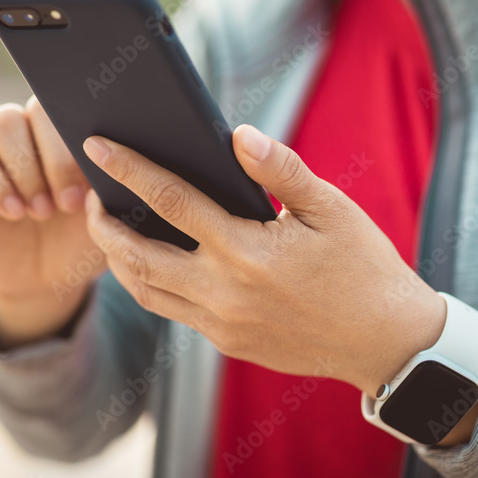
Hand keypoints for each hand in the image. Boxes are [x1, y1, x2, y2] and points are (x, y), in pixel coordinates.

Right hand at [0, 96, 105, 346]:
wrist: (44, 276)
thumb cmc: (81, 239)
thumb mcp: (105, 216)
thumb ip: (110, 182)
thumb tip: (117, 155)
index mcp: (71, 133)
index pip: (74, 106)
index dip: (81, 142)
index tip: (91, 187)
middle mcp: (34, 129)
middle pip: (38, 109)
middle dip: (57, 159)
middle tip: (69, 204)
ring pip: (4, 122)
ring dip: (27, 169)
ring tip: (43, 211)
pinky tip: (15, 212)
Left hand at [81, 124, 446, 393]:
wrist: (386, 341)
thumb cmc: (363, 267)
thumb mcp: (330, 209)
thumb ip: (280, 170)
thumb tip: (237, 135)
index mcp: (246, 251)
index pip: (170, 201)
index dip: (129, 169)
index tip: (98, 147)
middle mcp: (223, 292)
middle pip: (136, 255)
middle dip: (102, 224)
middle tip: (91, 197)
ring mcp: (221, 323)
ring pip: (145, 290)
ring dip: (118, 259)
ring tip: (110, 230)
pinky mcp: (226, 342)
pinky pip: (172, 311)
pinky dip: (150, 283)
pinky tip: (153, 262)